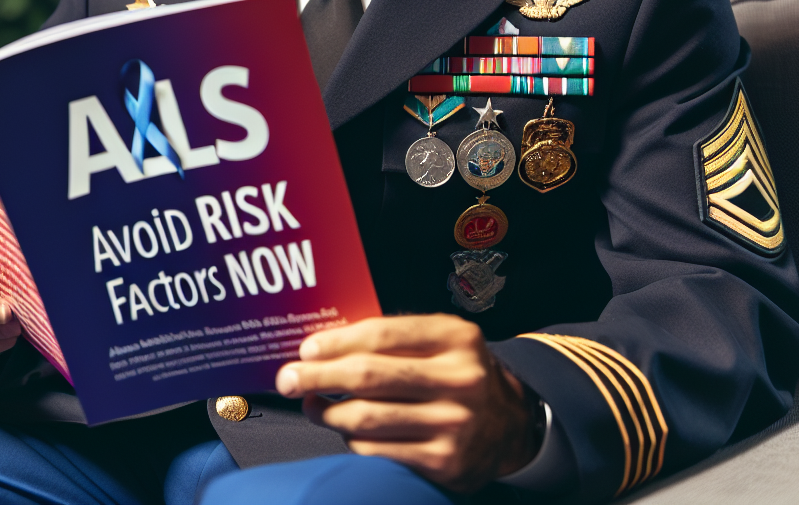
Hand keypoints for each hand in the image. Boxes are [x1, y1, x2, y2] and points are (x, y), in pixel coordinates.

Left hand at [275, 314, 537, 492]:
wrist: (511, 424)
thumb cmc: (459, 372)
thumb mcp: (443, 341)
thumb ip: (398, 337)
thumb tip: (329, 343)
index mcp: (456, 338)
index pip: (383, 335)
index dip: (338, 341)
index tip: (306, 348)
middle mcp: (460, 379)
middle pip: (370, 377)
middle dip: (318, 377)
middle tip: (287, 378)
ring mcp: (454, 424)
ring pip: (368, 419)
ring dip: (327, 412)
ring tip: (310, 404)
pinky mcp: (446, 463)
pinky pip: (379, 451)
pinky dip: (352, 440)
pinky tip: (345, 429)